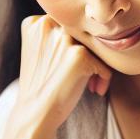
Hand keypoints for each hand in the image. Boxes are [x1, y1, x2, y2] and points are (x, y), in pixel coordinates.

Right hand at [12, 15, 112, 135]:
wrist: (34, 114)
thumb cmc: (40, 87)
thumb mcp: (39, 54)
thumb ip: (55, 37)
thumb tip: (94, 28)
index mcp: (35, 23)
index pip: (68, 25)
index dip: (75, 46)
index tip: (71, 66)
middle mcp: (48, 25)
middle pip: (83, 34)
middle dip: (88, 55)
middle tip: (85, 78)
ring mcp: (64, 39)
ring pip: (95, 47)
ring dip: (98, 66)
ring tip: (91, 85)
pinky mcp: (79, 55)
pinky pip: (105, 64)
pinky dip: (104, 79)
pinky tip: (95, 91)